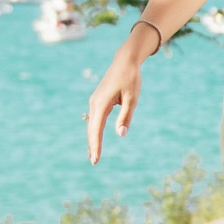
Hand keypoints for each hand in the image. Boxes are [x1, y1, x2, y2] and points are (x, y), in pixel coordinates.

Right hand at [86, 42, 146, 164]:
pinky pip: (94, 119)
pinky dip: (94, 130)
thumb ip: (126, 116)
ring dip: (92, 139)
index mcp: (102, 103)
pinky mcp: (98, 100)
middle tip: (94, 162)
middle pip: (91, 129)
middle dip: (92, 146)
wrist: (125, 61)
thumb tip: (120, 134)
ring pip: (92, 124)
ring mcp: (95, 101)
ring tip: (93, 155)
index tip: (95, 159)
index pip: (96, 129)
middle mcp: (95, 103)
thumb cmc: (131, 78)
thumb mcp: (132, 98)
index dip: (96, 145)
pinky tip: (95, 138)